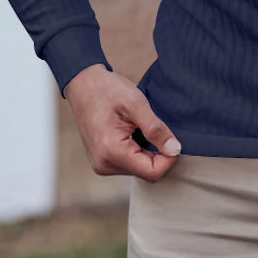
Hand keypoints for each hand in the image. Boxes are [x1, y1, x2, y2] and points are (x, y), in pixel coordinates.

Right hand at [64, 64, 181, 181]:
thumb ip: (156, 129)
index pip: (152, 172)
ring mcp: (101, 164)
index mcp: (112, 152)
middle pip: (146, 172)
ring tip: (143, 127)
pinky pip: (128, 162)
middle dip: (158, 154)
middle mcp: (104, 165)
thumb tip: (175, 149)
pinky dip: (137, 150)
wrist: (83, 85)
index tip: (173, 138)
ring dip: (148, 151)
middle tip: (159, 128)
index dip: (169, 158)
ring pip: (138, 168)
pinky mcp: (102, 160)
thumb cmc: (107, 90)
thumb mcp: (136, 104)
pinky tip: (135, 132)